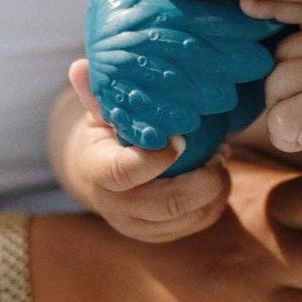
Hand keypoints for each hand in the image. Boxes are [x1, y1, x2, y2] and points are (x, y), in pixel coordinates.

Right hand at [58, 61, 229, 242]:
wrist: (100, 177)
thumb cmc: (106, 136)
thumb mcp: (99, 114)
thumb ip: (96, 95)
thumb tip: (81, 66)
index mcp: (96, 171)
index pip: (123, 172)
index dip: (156, 158)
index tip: (181, 138)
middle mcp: (115, 206)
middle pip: (167, 204)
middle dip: (203, 179)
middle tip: (220, 151)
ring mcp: (138, 226)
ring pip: (190, 217)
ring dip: (215, 188)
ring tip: (220, 158)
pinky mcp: (159, 236)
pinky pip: (199, 224)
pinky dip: (216, 200)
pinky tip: (216, 174)